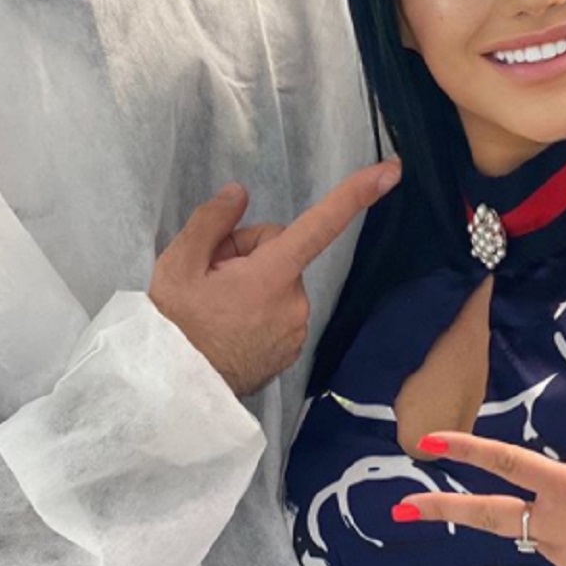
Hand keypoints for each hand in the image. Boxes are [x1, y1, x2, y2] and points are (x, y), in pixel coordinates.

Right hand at [149, 161, 400, 396]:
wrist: (173, 393)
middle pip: (280, 250)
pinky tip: (229, 323)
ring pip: (279, 280)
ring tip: (216, 305)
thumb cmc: (175, 325)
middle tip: (211, 277)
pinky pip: (281, 309)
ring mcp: (297, 330)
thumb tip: (240, 193)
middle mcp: (295, 302)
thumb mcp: (178, 263)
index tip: (392, 172)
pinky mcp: (292, 349)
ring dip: (254, 283)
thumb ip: (212, 220)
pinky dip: (259, 309)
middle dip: (249, 254)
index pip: (319, 225)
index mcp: (272, 276)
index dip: (356, 195)